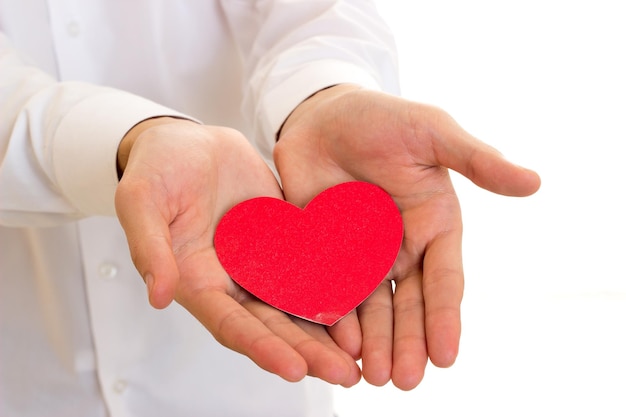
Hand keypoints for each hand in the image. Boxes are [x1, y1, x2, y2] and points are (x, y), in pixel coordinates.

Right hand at [115, 117, 360, 385]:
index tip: (294, 369)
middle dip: (307, 351)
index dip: (261, 347)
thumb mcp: (141, 200)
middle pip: (272, 325)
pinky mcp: (283, 239)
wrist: (189, 142)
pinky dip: (334, 284)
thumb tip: (158, 295)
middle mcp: (232, 281)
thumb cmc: (157, 168)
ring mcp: (260, 262)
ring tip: (361, 354)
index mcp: (197, 281)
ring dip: (327, 330)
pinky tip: (365, 299)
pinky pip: (311, 265)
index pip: (231, 324)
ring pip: (297, 303)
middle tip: (344, 375)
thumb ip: (149, 247)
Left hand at [274, 85, 540, 389]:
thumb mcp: (433, 133)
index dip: (445, 318)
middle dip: (408, 342)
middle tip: (404, 381)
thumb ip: (476, 160)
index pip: (444, 280)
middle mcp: (402, 247)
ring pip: (373, 307)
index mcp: (434, 225)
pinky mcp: (326, 250)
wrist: (322, 115)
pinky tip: (336, 344)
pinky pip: (332, 290)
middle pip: (409, 305)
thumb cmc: (382, 119)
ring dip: (375, 342)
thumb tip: (534, 182)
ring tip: (374, 377)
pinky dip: (335, 318)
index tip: (446, 357)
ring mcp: (363, 253)